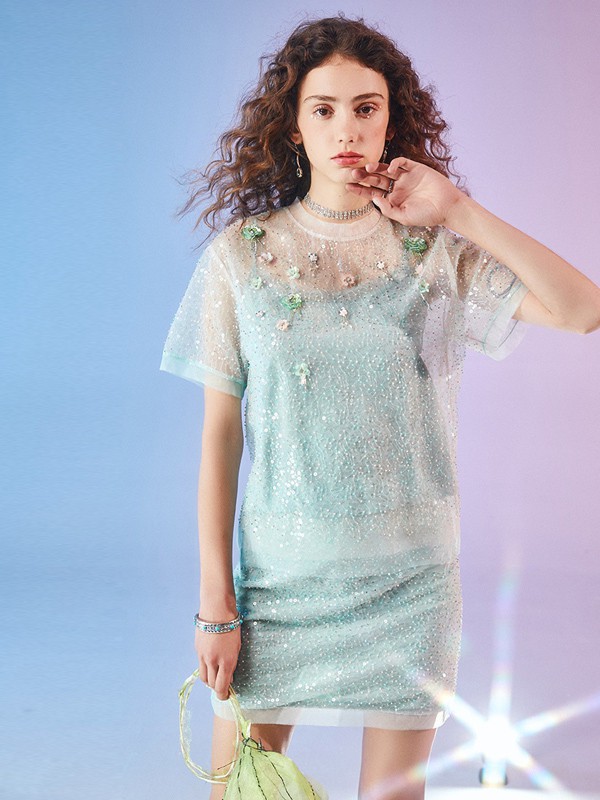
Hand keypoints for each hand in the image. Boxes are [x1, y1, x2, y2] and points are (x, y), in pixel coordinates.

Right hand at [195, 621, 240, 700]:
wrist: (217, 611)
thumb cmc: (232, 627)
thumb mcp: (237, 647)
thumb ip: (231, 663)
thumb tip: (228, 677)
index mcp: (226, 662)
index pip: (221, 686)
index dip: (223, 695)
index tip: (226, 696)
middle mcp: (213, 662)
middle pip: (211, 684)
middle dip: (216, 688)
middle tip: (221, 686)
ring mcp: (203, 656)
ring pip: (204, 677)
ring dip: (209, 680)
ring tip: (215, 676)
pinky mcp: (197, 650)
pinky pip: (200, 665)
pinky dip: (206, 668)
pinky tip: (211, 663)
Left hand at [346, 156, 465, 227]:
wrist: (447, 208)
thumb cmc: (427, 215)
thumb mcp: (404, 217)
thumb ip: (388, 209)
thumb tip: (374, 198)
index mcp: (392, 199)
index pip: (372, 192)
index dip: (360, 189)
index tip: (348, 186)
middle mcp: (396, 187)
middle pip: (375, 179)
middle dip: (364, 176)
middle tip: (352, 174)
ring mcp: (405, 177)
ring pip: (386, 169)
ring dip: (375, 167)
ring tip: (367, 168)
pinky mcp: (416, 168)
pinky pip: (402, 162)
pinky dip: (395, 163)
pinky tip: (391, 168)